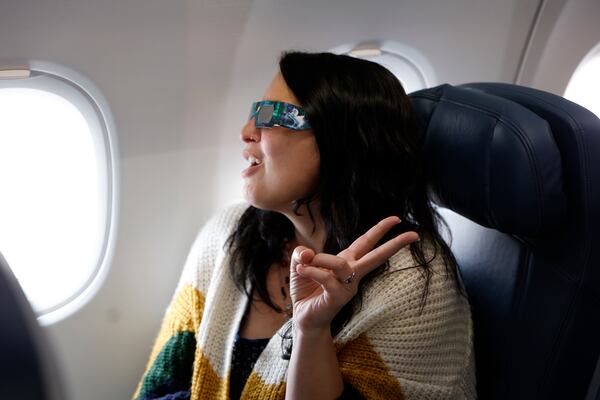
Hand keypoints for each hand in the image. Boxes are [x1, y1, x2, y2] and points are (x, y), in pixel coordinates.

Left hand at [289, 217, 418, 334]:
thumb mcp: (300, 264)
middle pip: (376, 256)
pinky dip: (311, 271)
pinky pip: (326, 279)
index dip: (380, 230)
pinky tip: (300, 271)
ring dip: (322, 259)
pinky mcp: (338, 298)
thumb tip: (307, 252)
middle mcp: (352, 273)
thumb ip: (301, 253)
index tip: (397, 219)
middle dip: (394, 244)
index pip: (366, 242)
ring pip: (341, 264)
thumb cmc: (306, 290)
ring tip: (304, 262)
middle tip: (413, 234)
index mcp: (347, 261)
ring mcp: (348, 287)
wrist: (303, 318)